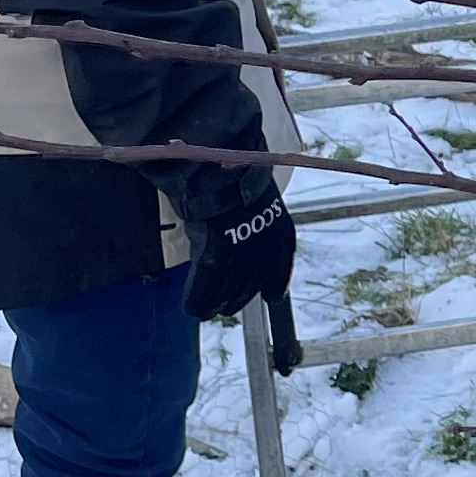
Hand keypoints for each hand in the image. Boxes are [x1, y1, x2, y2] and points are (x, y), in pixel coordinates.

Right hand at [180, 176, 295, 327]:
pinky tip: (193, 309)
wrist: (221, 167)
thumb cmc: (234, 177)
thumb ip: (253, 225)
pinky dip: (197, 300)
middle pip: (251, 285)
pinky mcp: (215, 257)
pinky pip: (204, 287)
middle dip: (238, 298)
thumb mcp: (256, 201)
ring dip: (217, 303)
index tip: (272, 297)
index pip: (281, 270)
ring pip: (228, 291)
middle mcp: (266, 250)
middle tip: (226, 304)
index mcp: (282, 234)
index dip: (275, 286)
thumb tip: (240, 239)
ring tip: (208, 309)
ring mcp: (241, 255)